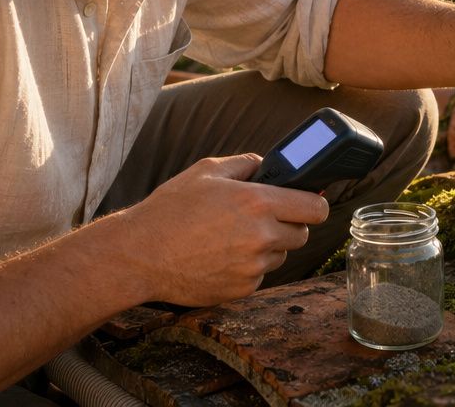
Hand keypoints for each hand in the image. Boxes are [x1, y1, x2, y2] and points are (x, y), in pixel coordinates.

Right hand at [114, 154, 328, 305]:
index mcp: (257, 202)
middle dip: (289, 225)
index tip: (308, 203)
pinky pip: (260, 275)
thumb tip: (271, 166)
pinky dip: (248, 268)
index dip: (314, 204)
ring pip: (280, 255)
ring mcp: (253, 267)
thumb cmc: (171, 209)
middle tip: (263, 219)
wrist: (139, 255)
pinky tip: (221, 257)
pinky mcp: (242, 289)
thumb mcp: (207, 171)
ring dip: (267, 247)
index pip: (315, 208)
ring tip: (232, 238)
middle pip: (302, 234)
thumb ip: (247, 164)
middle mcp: (261, 236)